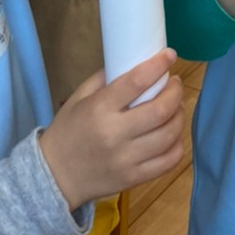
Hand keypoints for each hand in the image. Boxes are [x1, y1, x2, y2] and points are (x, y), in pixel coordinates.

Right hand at [38, 49, 185, 209]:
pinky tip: (172, 134)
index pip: (136, 82)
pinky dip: (177, 145)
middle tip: (175, 84)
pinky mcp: (134, 179)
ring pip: (168, 136)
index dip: (157, 66)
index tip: (169, 55)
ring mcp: (127, 160)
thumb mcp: (78, 97)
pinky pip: (167, 162)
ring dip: (179, 116)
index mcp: (100, 108)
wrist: (56, 175)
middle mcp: (115, 134)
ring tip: (175, 107)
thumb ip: (104, 79)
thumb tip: (134, 63)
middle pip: (160, 110)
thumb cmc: (67, 130)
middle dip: (175, 92)